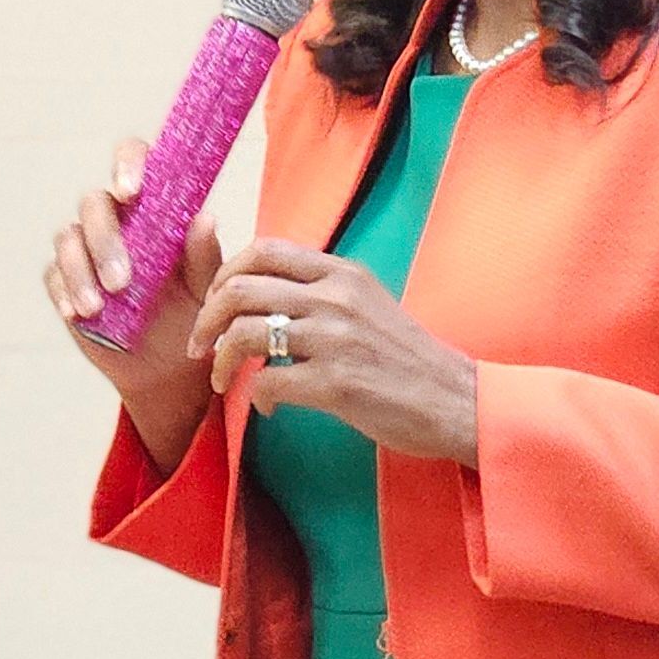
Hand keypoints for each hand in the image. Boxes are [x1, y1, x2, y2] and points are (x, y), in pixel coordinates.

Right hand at [45, 139, 221, 411]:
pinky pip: (54, 276)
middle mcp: (115, 221)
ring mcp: (85, 251)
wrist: (170, 366)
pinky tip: (78, 313)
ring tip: (97, 307)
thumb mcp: (204, 289)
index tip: (131, 191)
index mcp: (150, 208)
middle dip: (104, 240)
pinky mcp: (65, 282)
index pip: (133, 163)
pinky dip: (64, 291)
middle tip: (121, 281)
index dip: (128, 165)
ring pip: (68, 239)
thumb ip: (204, 255)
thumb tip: (205, 218)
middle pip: (94, 205)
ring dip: (80, 271)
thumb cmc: (191, 316)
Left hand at [188, 239, 479, 465]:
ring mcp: (335, 340)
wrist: (457, 400)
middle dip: (207, 318)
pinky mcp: (336, 384)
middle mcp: (335, 297)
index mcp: (342, 272)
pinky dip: (256, 398)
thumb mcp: (369, 304)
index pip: (263, 250)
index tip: (216, 303)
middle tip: (201, 346)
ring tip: (221, 380)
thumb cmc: (410, 360)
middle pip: (240, 288)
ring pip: (244, 333)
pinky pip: (268, 383)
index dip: (225, 274)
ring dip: (220, 360)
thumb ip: (324, 293)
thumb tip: (271, 296)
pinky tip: (268, 407)